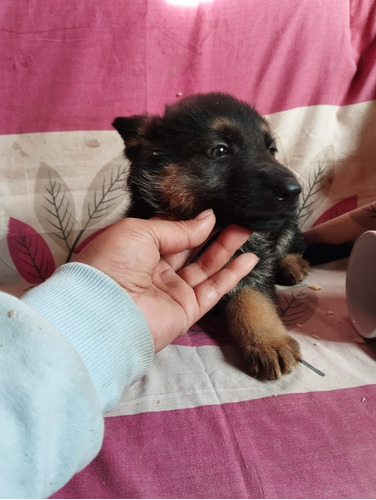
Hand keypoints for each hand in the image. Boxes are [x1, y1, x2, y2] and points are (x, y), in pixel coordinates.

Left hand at [75, 209, 258, 351]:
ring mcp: (172, 291)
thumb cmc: (112, 264)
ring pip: (207, 266)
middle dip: (214, 231)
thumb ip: (178, 228)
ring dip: (228, 248)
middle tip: (237, 214)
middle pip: (192, 247)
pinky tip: (249, 258)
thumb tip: (208, 218)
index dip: (192, 219)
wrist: (105, 312)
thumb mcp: (141, 231)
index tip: (215, 205)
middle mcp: (156, 269)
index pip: (172, 231)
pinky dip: (233, 275)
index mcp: (139, 249)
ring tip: (248, 228)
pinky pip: (214, 289)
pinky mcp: (186, 310)